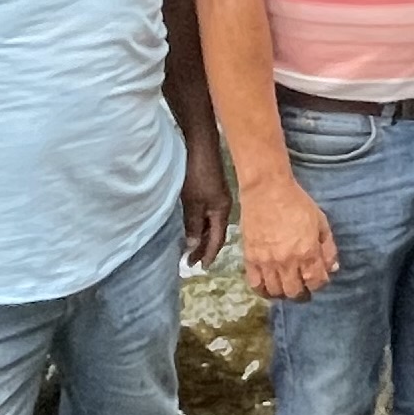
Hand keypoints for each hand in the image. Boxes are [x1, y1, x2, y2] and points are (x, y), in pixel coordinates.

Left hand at [179, 146, 229, 265]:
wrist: (200, 146)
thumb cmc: (197, 175)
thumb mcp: (192, 203)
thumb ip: (192, 225)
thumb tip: (193, 246)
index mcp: (222, 211)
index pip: (217, 239)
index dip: (209, 254)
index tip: (201, 267)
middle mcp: (223, 206)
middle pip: (215, 233)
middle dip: (204, 248)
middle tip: (191, 261)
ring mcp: (218, 198)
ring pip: (210, 224)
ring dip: (201, 237)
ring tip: (189, 248)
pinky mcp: (211, 190)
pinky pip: (207, 214)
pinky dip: (200, 225)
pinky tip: (191, 227)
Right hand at [243, 171, 338, 301]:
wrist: (266, 190)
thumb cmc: (297, 202)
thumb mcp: (321, 222)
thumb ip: (328, 247)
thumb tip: (333, 269)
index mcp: (307, 251)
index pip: (317, 282)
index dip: (320, 283)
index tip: (318, 279)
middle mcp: (287, 261)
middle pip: (296, 292)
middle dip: (303, 293)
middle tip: (303, 288)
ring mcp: (267, 262)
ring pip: (276, 292)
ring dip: (283, 293)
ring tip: (287, 286)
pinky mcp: (250, 259)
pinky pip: (255, 285)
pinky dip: (263, 290)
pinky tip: (269, 286)